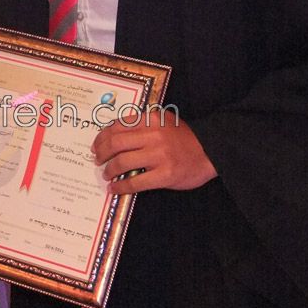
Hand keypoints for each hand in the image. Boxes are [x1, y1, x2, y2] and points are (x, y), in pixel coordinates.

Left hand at [91, 112, 216, 194]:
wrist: (210, 152)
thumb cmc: (185, 137)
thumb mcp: (164, 120)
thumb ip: (142, 123)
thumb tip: (114, 133)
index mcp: (151, 119)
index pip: (118, 126)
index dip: (102, 137)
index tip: (96, 145)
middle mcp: (154, 135)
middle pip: (116, 143)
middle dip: (101, 153)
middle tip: (97, 160)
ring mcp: (159, 155)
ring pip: (122, 162)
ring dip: (109, 170)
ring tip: (106, 174)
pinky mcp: (165, 175)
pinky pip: (136, 182)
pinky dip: (121, 186)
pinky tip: (115, 188)